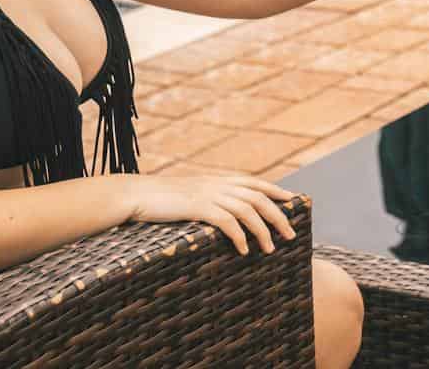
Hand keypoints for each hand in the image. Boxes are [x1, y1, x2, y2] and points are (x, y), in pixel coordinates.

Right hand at [125, 173, 297, 254]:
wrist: (135, 195)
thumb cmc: (159, 199)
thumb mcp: (188, 193)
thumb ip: (207, 196)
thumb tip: (221, 209)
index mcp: (216, 179)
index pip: (254, 183)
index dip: (275, 190)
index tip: (293, 200)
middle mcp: (217, 184)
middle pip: (258, 197)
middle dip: (278, 215)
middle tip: (290, 234)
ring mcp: (208, 194)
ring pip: (247, 210)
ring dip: (263, 230)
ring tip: (271, 249)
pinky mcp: (198, 207)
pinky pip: (227, 221)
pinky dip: (239, 236)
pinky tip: (245, 250)